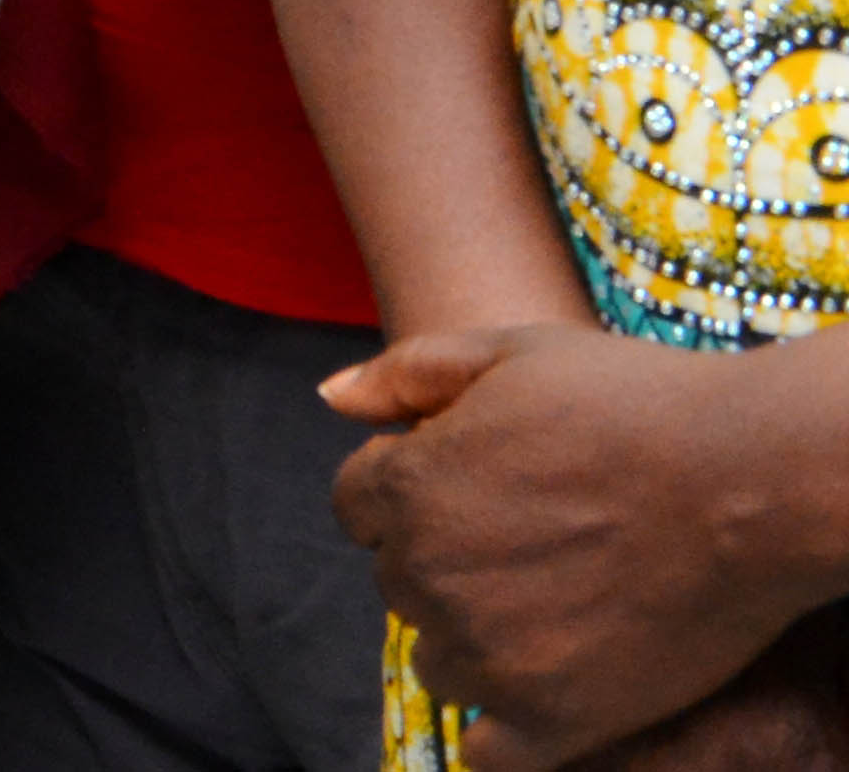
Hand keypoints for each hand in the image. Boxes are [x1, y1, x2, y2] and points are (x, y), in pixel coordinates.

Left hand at [333, 323, 848, 767]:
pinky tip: (538, 700)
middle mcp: (430, 575)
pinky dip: (501, 735)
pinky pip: (487, 756)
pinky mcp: (554, 717)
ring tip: (553, 608)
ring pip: (438, 661)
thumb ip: (407, 373)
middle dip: (446, 562)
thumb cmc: (636, 405)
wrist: (752, 484)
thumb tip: (331, 398)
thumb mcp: (510, 351)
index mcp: (406, 487)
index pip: (356, 508)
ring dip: (474, 643)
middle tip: (533, 543)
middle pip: (399, 582)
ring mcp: (489, 653)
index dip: (411, 495)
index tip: (477, 492)